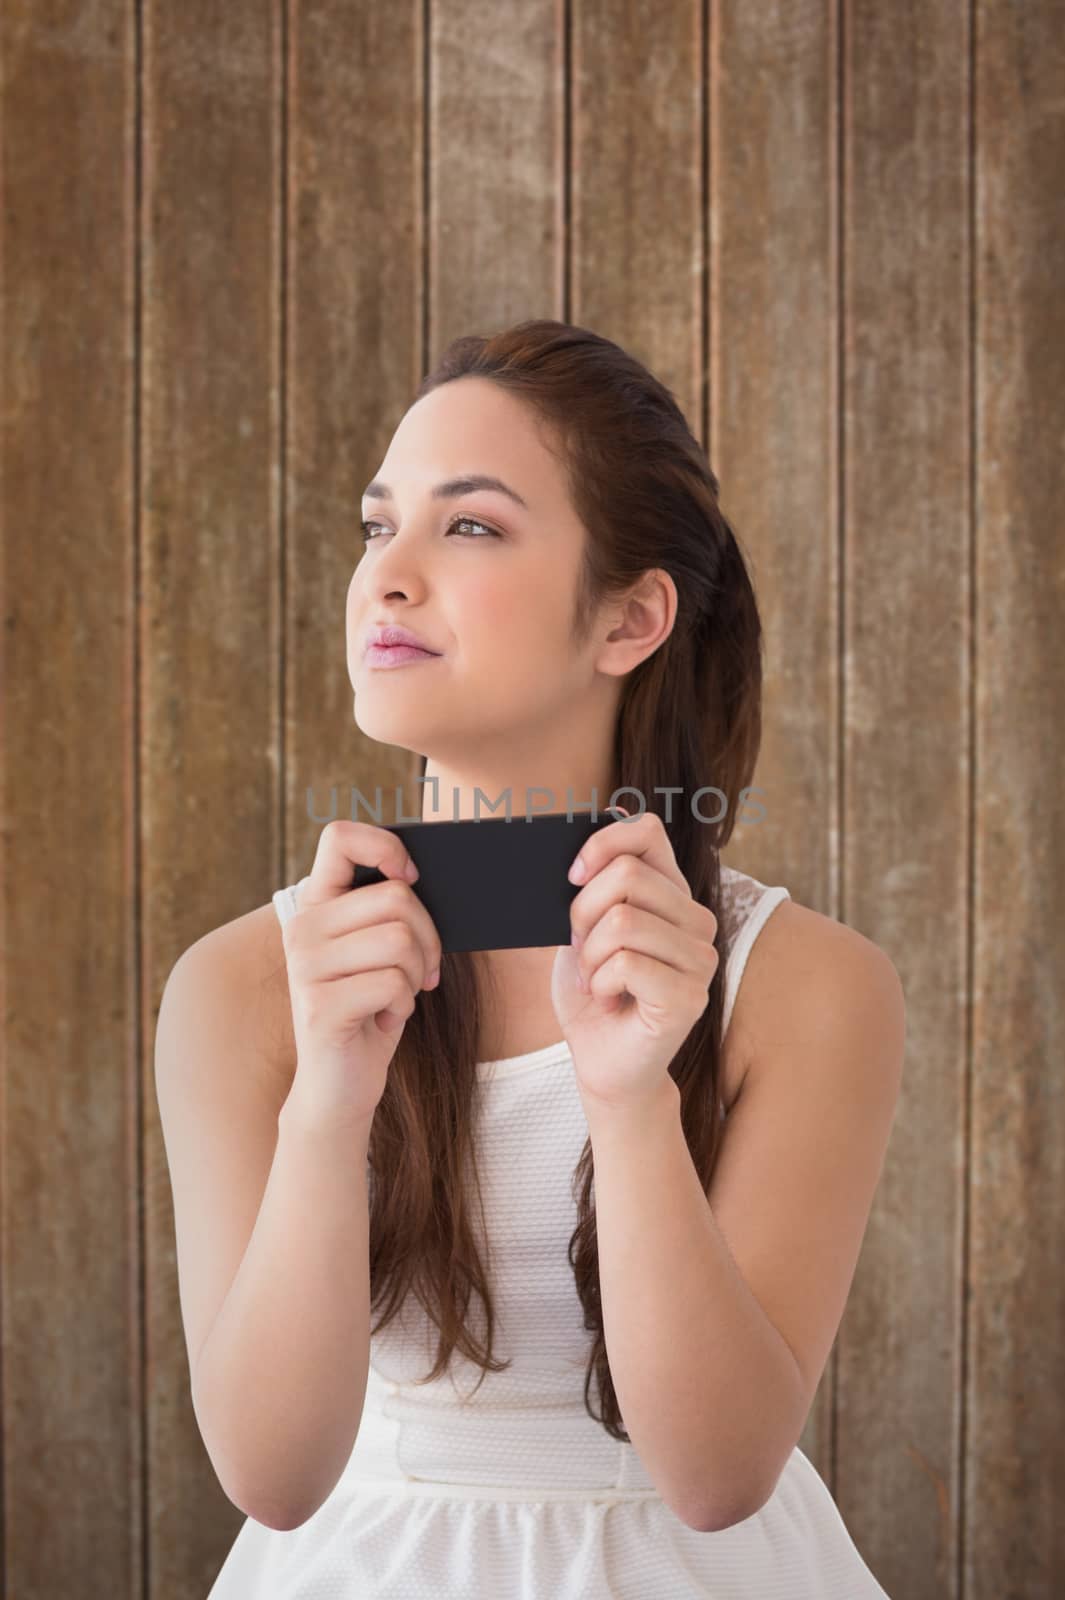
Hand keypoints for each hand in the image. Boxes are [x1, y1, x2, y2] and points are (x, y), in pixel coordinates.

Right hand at [280, 820, 442, 1134]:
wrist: (337, 1087)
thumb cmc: (370, 1010)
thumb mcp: (377, 951)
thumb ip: (388, 911)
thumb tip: (421, 875)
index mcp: (315, 905)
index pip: (341, 837)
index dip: (386, 846)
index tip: (410, 878)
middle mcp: (301, 928)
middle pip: (397, 897)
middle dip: (428, 938)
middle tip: (419, 972)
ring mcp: (305, 966)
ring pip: (401, 940)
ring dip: (415, 976)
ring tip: (394, 998)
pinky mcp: (319, 1005)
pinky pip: (394, 984)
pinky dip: (403, 1007)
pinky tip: (380, 1021)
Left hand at [550, 808, 718, 1109]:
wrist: (603, 1061)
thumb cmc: (593, 993)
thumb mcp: (583, 929)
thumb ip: (594, 887)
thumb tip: (590, 844)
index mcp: (673, 895)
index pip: (646, 832)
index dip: (601, 844)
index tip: (572, 876)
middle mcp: (697, 921)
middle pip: (626, 875)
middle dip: (582, 914)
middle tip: (582, 952)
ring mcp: (700, 959)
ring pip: (622, 919)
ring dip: (588, 955)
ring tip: (595, 978)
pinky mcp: (689, 997)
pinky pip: (625, 963)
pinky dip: (598, 983)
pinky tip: (607, 999)